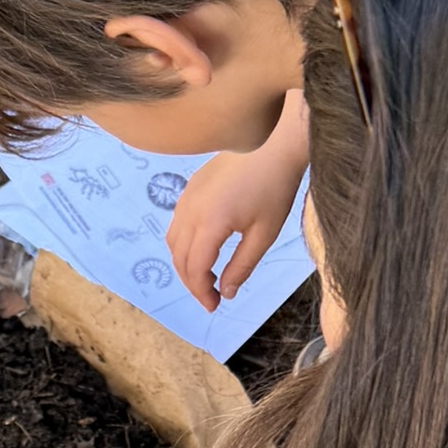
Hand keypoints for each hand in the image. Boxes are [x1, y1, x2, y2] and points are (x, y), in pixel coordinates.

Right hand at [165, 93, 309, 310]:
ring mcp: (187, 197)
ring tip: (207, 278)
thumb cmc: (275, 185)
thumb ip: (242, 266)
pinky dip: (184, 244)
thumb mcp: (264, 234)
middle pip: (179, 259)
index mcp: (210, 223)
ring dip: (185, 265)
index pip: (195, 269)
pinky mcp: (190, 188)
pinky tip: (204, 250)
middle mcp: (191, 210)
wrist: (273, 141)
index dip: (201, 292)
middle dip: (192, 283)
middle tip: (211, 298)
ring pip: (173, 242)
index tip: (215, 306)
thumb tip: (226, 292)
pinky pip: (177, 224)